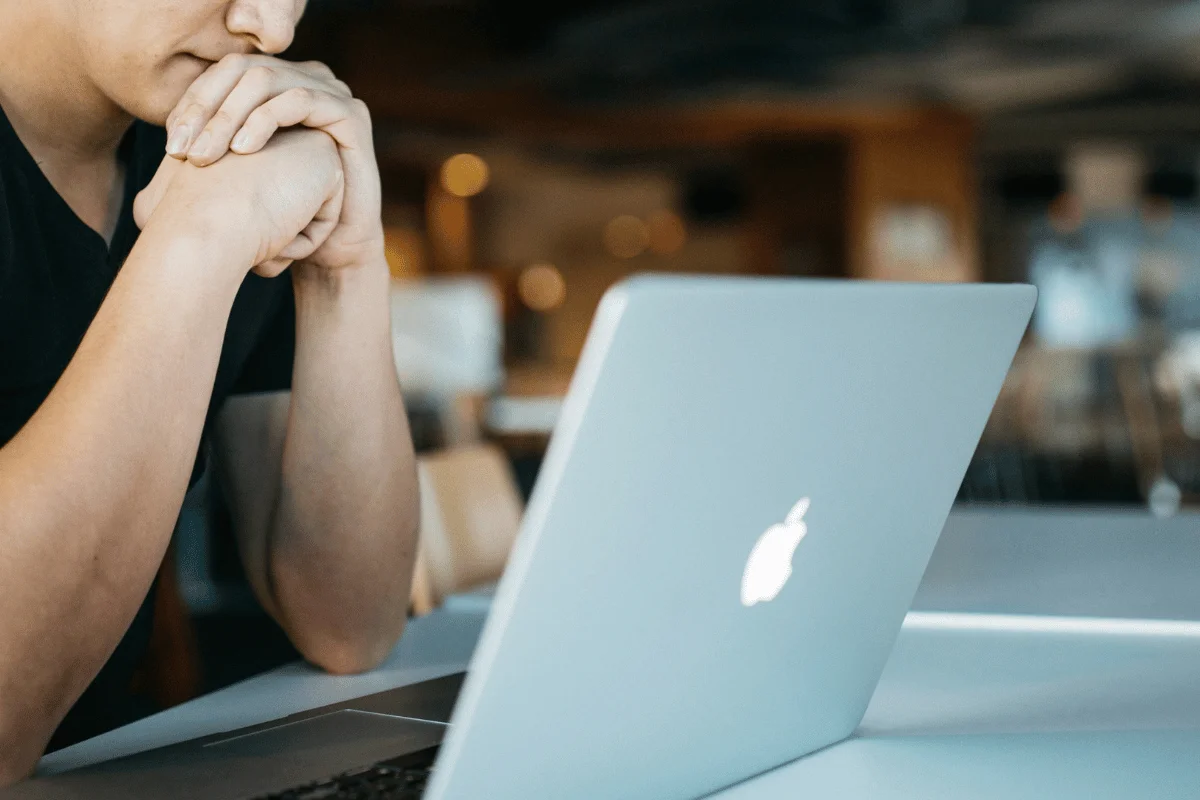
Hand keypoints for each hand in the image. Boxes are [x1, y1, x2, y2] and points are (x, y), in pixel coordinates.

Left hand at [164, 55, 383, 273]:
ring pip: (266, 80)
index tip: (171, 147)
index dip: (191, 103)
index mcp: (277, 87)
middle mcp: (304, 80)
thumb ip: (211, 142)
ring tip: (207, 155)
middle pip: (240, 70)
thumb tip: (168, 130)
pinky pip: (300, 100)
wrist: (330, 248)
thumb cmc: (281, 215)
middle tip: (182, 151)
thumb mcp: (236, 175)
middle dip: (205, 108)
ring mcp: (331, 93)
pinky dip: (266, 120)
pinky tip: (243, 151)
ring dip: (228, 115)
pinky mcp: (351, 113)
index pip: (222, 74)